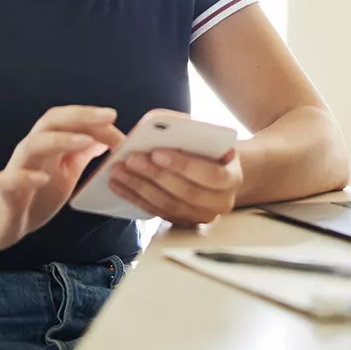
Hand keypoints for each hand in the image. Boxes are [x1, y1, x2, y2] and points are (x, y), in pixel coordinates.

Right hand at [0, 105, 124, 251]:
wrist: (2, 222)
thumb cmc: (36, 193)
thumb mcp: (67, 170)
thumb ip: (83, 152)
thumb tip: (108, 134)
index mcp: (49, 142)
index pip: (71, 120)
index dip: (95, 119)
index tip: (117, 119)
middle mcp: (32, 148)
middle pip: (53, 121)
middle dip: (81, 116)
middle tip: (108, 117)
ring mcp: (17, 167)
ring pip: (34, 144)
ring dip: (60, 140)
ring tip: (85, 141)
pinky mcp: (5, 191)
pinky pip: (12, 180)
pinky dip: (27, 177)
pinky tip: (44, 179)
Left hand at [108, 138, 242, 226]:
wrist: (218, 170)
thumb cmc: (209, 149)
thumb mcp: (209, 138)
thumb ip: (191, 135)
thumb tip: (162, 127)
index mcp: (231, 177)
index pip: (210, 175)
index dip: (183, 165)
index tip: (157, 152)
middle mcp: (220, 202)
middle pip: (185, 193)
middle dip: (155, 175)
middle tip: (131, 159)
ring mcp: (201, 216)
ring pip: (168, 206)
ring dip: (139, 188)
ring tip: (118, 170)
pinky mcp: (182, 222)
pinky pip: (156, 212)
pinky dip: (135, 198)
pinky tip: (118, 185)